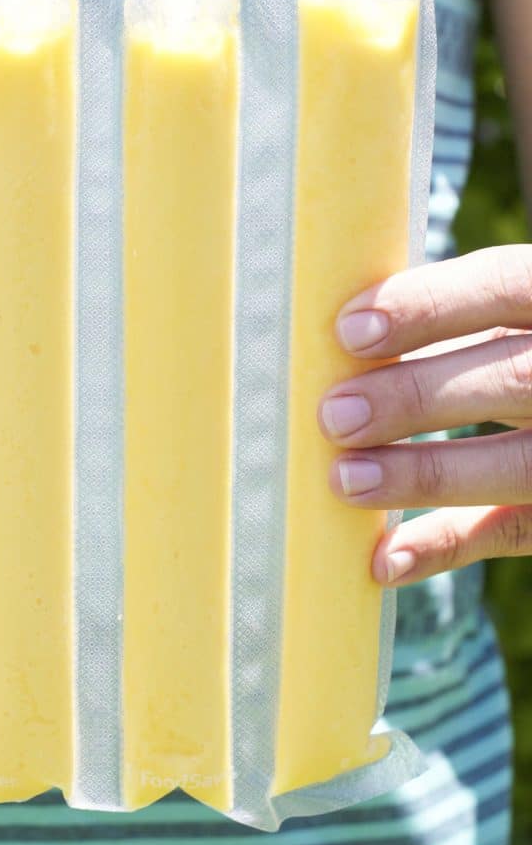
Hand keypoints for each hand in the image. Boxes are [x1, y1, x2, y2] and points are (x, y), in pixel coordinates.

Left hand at [320, 244, 531, 586]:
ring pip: (521, 465)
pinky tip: (384, 559)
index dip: (430, 305)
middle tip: (337, 414)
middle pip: (514, 380)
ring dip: (427, 473)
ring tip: (347, 479)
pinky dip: (447, 546)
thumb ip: (444, 324)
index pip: (508, 285)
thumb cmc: (514, 353)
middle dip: (417, 396)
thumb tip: (331, 345)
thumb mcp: (503, 322)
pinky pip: (515, 532)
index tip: (350, 330)